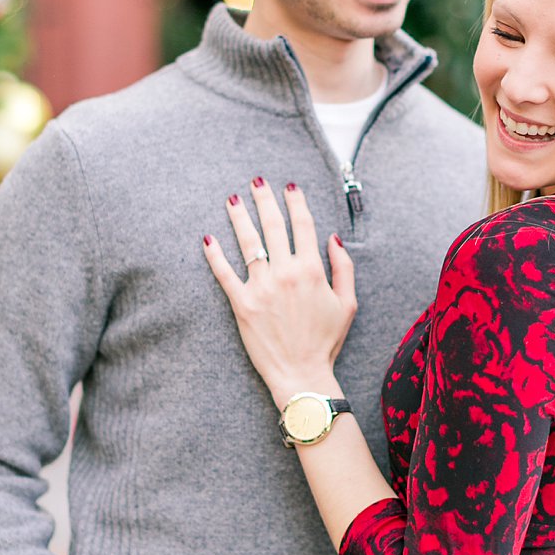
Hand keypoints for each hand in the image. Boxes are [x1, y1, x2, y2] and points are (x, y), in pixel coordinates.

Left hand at [201, 179, 355, 401]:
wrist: (301, 373)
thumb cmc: (325, 341)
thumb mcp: (348, 303)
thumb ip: (344, 267)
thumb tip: (333, 238)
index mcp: (312, 270)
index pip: (302, 225)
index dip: (296, 202)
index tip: (289, 186)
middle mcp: (285, 273)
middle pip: (273, 226)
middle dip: (264, 199)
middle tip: (256, 181)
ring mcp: (261, 287)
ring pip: (247, 242)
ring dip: (239, 217)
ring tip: (232, 199)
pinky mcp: (241, 303)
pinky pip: (224, 273)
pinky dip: (214, 254)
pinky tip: (207, 238)